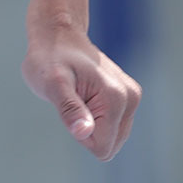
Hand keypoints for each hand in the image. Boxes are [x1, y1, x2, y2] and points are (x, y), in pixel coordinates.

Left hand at [22, 24, 140, 160]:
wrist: (58, 35)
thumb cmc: (50, 58)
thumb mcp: (52, 84)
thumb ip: (69, 109)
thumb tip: (85, 133)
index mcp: (116, 98)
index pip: (102, 148)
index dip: (80, 133)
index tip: (70, 106)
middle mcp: (131, 98)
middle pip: (111, 145)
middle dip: (87, 129)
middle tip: (72, 100)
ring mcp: (132, 98)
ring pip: (113, 138)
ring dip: (91, 123)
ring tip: (78, 95)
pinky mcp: (128, 98)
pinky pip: (112, 127)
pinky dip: (95, 117)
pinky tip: (85, 95)